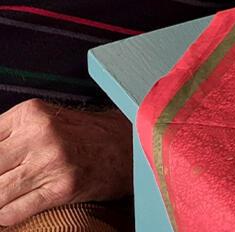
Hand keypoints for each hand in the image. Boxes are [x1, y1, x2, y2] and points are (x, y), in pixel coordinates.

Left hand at [0, 101, 131, 223]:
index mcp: (30, 113)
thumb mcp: (42, 121)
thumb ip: (8, 135)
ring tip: (5, 196)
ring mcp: (52, 162)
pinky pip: (13, 211)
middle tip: (2, 182)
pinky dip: (5, 216)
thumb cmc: (81, 135)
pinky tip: (8, 211)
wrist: (128, 145)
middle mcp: (40, 134)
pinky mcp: (62, 188)